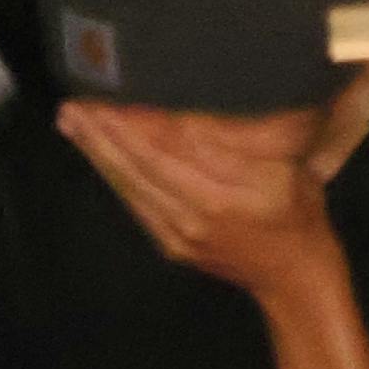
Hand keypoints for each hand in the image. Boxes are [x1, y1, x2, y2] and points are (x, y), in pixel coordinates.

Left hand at [56, 95, 339, 304]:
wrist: (294, 277)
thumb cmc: (296, 210)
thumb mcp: (286, 165)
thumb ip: (241, 137)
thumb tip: (192, 106)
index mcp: (230, 193)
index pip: (176, 145)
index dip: (142, 119)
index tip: (115, 90)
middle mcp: (200, 215)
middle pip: (144, 162)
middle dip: (108, 130)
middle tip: (76, 98)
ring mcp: (181, 234)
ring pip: (131, 183)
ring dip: (98, 150)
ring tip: (72, 117)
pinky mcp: (170, 245)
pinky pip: (134, 203)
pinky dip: (111, 173)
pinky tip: (92, 150)